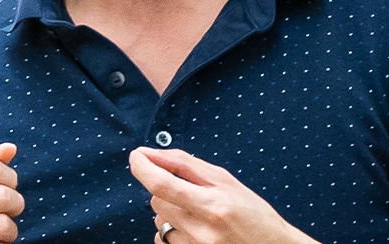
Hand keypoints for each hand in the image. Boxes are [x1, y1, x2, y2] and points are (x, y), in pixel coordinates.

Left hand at [129, 147, 318, 243]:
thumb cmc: (252, 213)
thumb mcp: (225, 181)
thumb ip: (187, 166)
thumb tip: (153, 154)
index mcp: (213, 205)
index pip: (163, 184)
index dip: (142, 167)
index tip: (136, 155)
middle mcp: (201, 231)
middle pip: (157, 201)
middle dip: (165, 190)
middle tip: (188, 191)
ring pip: (158, 222)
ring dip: (169, 212)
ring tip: (196, 214)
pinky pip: (162, 242)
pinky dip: (171, 232)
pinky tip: (193, 231)